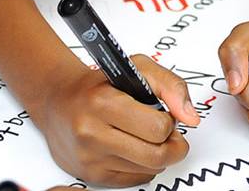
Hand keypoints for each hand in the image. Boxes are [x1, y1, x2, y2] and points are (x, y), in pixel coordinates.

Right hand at [34, 55, 199, 185]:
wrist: (58, 101)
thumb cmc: (99, 84)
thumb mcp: (136, 68)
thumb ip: (170, 86)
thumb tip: (190, 117)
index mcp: (103, 102)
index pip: (157, 128)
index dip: (170, 122)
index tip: (165, 116)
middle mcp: (92, 133)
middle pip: (156, 155)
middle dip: (173, 145)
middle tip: (169, 133)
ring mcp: (90, 158)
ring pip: (148, 169)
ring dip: (158, 155)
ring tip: (148, 138)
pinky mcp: (90, 175)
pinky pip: (134, 179)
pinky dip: (143, 166)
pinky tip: (134, 148)